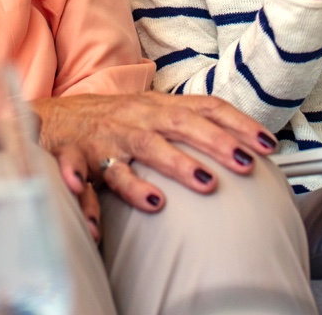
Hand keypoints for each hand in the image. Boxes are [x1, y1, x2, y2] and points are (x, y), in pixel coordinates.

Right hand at [33, 93, 277, 214]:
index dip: (237, 123)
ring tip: (202, 183)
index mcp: (157, 106)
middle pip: (180, 123)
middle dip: (214, 142)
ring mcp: (110, 136)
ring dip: (174, 164)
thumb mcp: (152, 114)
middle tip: (243, 162)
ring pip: (144, 147)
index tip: (268, 144)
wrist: (53, 119)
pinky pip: (86, 175)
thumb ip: (189, 124)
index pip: (204, 107)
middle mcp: (137, 117)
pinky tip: (107, 215)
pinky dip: (92, 191)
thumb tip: (240, 145)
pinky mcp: (79, 156)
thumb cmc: (113, 121)